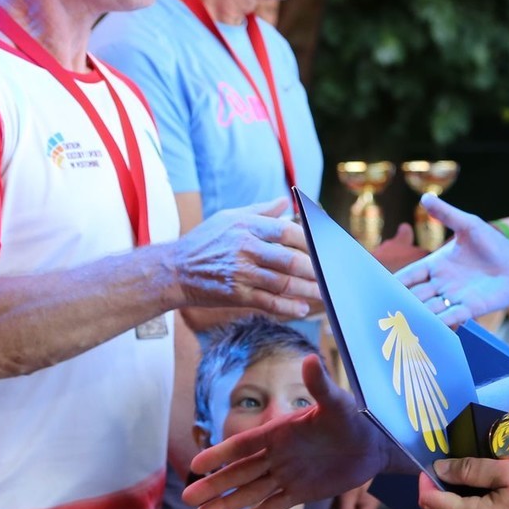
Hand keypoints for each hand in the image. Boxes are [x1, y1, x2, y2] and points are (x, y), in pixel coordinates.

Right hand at [173, 199, 318, 318]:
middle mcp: (245, 248)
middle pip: (289, 260)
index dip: (311, 240)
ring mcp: (241, 274)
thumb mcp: (229, 218)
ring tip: (326, 293)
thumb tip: (286, 201)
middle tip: (334, 274)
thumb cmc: (204, 241)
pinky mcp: (236, 295)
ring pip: (283, 283)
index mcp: (246, 226)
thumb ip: (260, 211)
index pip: (287, 231)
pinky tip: (302, 308)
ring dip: (308, 290)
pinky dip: (288, 307)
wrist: (174, 270)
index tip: (327, 248)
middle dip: (316, 269)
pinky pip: (269, 303)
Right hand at [185, 354, 395, 508]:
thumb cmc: (355, 419)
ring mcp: (287, 474)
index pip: (243, 446)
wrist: (375, 444)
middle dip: (214, 485)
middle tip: (187, 498)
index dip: (219, 455)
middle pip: (239, 472)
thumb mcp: (338, 403)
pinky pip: (273, 505)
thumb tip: (309, 360)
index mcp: (279, 432)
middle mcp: (278, 454)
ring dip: (226, 503)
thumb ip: (320, 385)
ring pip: (250, 491)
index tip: (196, 465)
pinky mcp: (301, 492)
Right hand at [396, 196, 508, 327]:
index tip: (377, 289)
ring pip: (429, 309)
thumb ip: (447, 214)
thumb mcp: (469, 225)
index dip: (394, 282)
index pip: (409, 275)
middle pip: (414, 296)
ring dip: (418, 316)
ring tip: (404, 323)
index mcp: (435, 265)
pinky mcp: (470, 309)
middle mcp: (440, 284)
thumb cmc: (493, 245)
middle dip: (402, 303)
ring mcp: (453, 298)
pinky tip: (431, 327)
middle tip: (386, 311)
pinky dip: (441, 323)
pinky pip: (451, 318)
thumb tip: (425, 197)